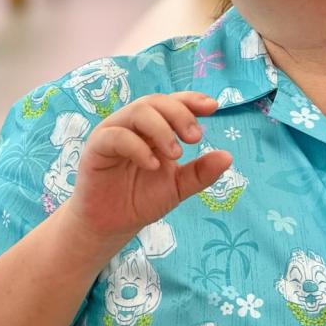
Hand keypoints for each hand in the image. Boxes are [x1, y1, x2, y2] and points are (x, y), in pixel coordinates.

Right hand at [62, 92, 231, 246]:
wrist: (111, 225)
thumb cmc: (141, 199)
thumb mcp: (178, 186)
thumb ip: (201, 172)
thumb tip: (228, 156)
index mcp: (154, 128)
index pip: (173, 103)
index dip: (192, 100)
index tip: (213, 107)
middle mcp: (133, 124)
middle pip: (156, 101)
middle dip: (180, 114)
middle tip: (196, 137)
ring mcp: (114, 132)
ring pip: (138, 111)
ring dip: (162, 128)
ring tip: (177, 154)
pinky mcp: (97, 147)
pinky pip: (117, 135)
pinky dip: (138, 147)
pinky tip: (153, 165)